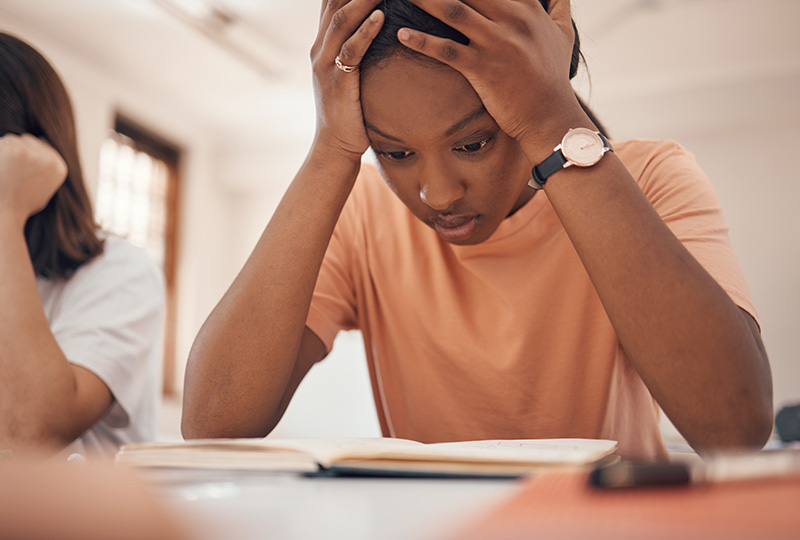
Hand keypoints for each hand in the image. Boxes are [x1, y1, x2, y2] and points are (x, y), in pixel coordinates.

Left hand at [0, 134, 67, 228]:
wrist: (6, 211)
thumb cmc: (20, 203)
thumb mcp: (44, 188)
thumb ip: (46, 170)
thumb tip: (42, 148)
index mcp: (59, 167)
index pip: (42, 144)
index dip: (28, 153)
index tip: (19, 166)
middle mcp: (49, 159)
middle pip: (27, 139)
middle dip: (17, 149)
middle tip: (9, 169)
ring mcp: (33, 153)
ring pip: (12, 139)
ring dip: (4, 149)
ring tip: (3, 170)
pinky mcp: (16, 150)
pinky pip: (1, 142)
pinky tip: (0, 167)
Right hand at [310, 0, 384, 159]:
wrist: (335, 146)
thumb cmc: (351, 108)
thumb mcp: (349, 71)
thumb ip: (356, 46)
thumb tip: (377, 24)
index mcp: (323, 41)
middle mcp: (320, 47)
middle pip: (335, 1)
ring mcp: (325, 64)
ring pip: (342, 21)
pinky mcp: (338, 82)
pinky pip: (351, 51)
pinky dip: (366, 32)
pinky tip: (381, 17)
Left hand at [397, 0, 585, 145]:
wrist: (550, 116)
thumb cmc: (553, 76)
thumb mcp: (563, 34)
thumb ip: (559, 7)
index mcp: (528, 7)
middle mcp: (512, 19)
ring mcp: (497, 43)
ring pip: (452, 10)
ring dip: (423, 0)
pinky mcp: (483, 68)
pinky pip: (446, 50)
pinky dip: (422, 41)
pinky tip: (402, 33)